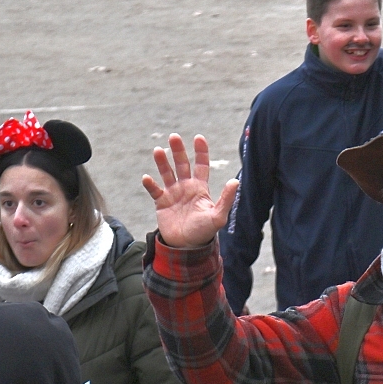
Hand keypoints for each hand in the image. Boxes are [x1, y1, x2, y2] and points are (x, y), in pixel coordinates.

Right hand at [143, 134, 239, 248]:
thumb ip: (226, 199)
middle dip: (178, 150)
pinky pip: (154, 190)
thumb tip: (235, 181)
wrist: (187, 246)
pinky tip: (147, 178)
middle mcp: (186, 187)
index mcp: (200, 188)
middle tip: (174, 136)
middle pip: (182, 164)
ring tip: (157, 150)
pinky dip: (150, 184)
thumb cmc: (204, 231)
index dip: (200, 151)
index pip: (201, 165)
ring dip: (162, 162)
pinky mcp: (161, 203)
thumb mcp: (218, 216)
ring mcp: (172, 194)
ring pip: (166, 173)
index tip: (198, 137)